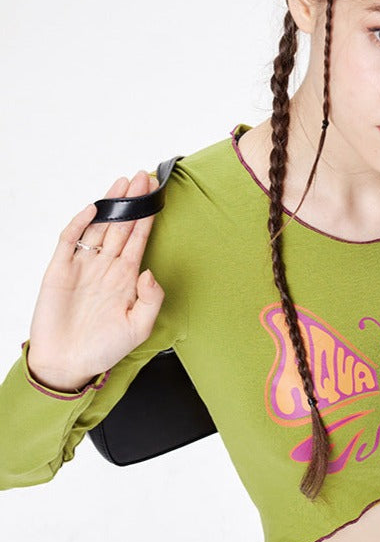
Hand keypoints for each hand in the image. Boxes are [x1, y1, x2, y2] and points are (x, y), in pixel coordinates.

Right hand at [26, 170, 164, 391]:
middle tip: (142, 177)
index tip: (157, 194)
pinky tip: (93, 209)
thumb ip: (151, 300)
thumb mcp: (138, 328)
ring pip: (99, 226)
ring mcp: (83, 266)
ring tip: (123, 183)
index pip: (139, 238)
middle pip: (121, 225)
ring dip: (110, 204)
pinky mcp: (60, 270)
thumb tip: (150, 272)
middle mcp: (105, 266)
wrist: (67, 364)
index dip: (147, 216)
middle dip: (132, 201)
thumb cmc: (102, 348)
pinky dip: (80, 223)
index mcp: (125, 278)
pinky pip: (70, 240)